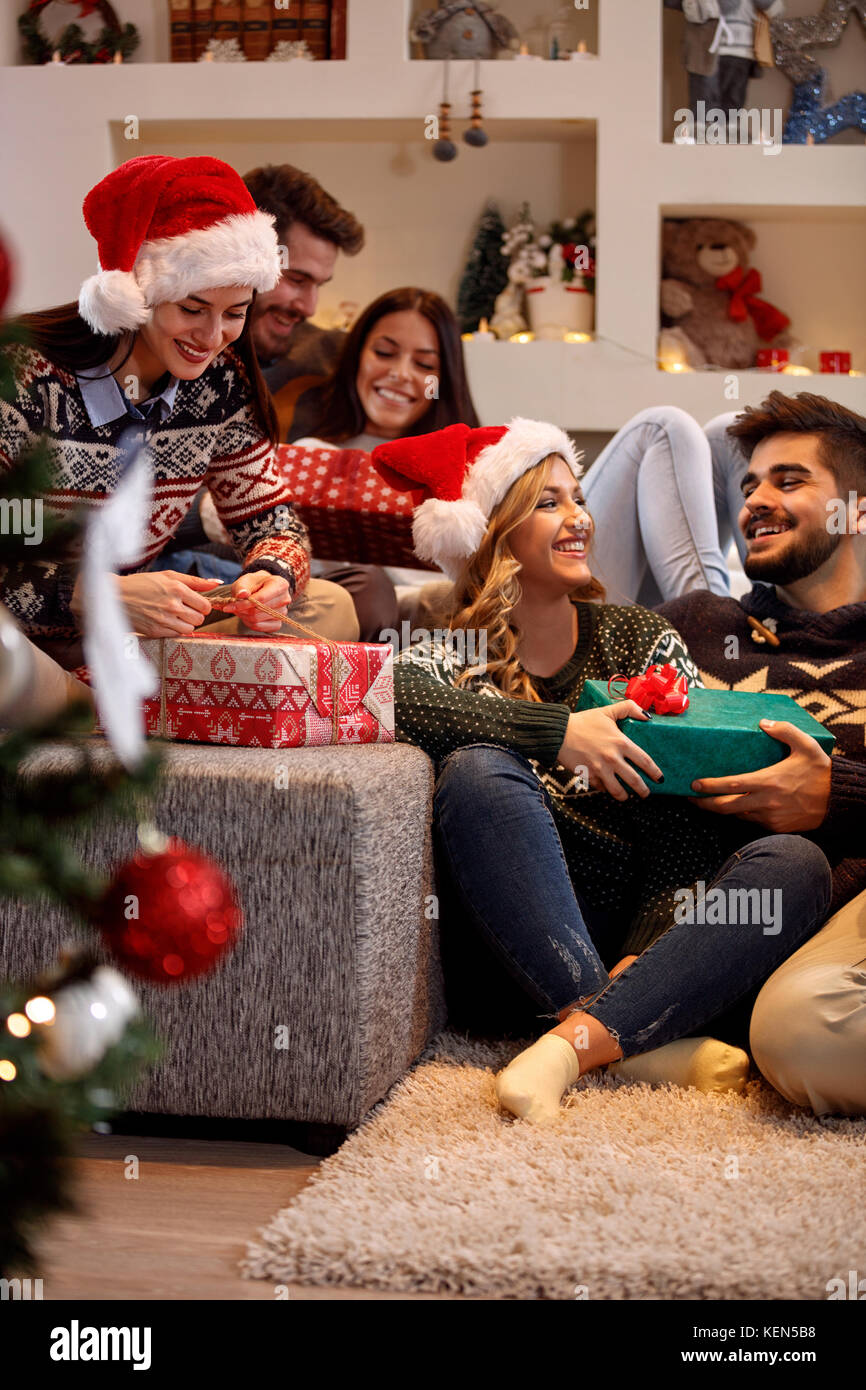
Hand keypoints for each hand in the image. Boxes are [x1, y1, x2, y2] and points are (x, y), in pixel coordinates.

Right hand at [116, 571, 223, 637]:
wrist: (116, 596)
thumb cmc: (143, 583)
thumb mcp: (168, 576)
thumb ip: (195, 581)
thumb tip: (217, 583)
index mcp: (177, 589)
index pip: (206, 605)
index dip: (203, 605)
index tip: (195, 603)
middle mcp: (172, 605)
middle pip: (200, 619)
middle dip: (195, 615)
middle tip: (184, 609)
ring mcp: (164, 620)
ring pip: (190, 629)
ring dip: (185, 624)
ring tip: (174, 616)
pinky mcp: (156, 631)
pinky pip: (176, 635)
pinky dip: (174, 629)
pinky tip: (165, 621)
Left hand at [231, 571, 290, 632]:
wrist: (262, 588)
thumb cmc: (254, 584)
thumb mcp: (245, 580)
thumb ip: (241, 587)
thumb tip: (242, 595)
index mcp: (280, 584)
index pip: (261, 598)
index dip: (243, 604)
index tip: (228, 606)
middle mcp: (285, 599)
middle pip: (258, 610)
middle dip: (242, 610)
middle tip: (233, 606)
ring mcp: (283, 613)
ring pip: (256, 620)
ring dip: (244, 616)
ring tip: (240, 609)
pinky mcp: (277, 623)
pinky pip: (259, 627)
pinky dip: (249, 622)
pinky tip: (247, 615)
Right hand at [556, 701, 662, 800]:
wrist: (559, 732)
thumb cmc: (583, 721)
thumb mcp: (607, 711)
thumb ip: (629, 708)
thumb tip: (647, 716)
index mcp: (621, 743)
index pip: (644, 761)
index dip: (654, 772)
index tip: (660, 779)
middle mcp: (613, 759)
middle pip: (634, 781)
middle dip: (643, 790)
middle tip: (646, 794)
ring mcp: (600, 769)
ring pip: (618, 790)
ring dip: (625, 796)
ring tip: (628, 797)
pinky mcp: (588, 776)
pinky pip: (601, 788)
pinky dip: (605, 789)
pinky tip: (608, 788)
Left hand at [690, 719, 831, 831]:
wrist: (838, 801)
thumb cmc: (820, 772)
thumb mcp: (806, 745)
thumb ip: (784, 731)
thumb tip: (763, 723)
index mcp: (769, 781)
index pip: (730, 785)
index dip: (709, 786)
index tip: (694, 785)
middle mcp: (766, 802)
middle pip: (725, 807)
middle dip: (705, 804)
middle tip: (691, 799)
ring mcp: (770, 817)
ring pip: (737, 815)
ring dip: (723, 810)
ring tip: (709, 802)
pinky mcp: (776, 827)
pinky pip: (752, 821)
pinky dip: (742, 814)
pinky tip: (736, 807)